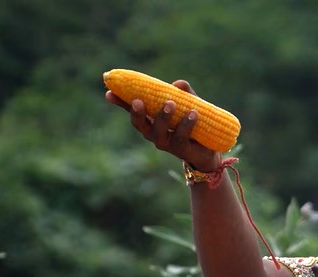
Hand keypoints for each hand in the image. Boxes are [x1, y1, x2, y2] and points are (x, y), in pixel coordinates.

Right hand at [105, 80, 222, 170]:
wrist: (209, 149)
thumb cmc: (195, 123)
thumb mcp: (190, 103)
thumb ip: (184, 92)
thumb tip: (177, 84)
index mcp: (151, 119)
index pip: (132, 109)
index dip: (120, 101)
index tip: (109, 92)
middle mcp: (154, 132)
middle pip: (139, 124)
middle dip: (137, 113)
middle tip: (138, 101)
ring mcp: (166, 143)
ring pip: (158, 131)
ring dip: (162, 116)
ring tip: (170, 103)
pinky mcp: (180, 150)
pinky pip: (180, 136)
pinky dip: (186, 124)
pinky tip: (193, 113)